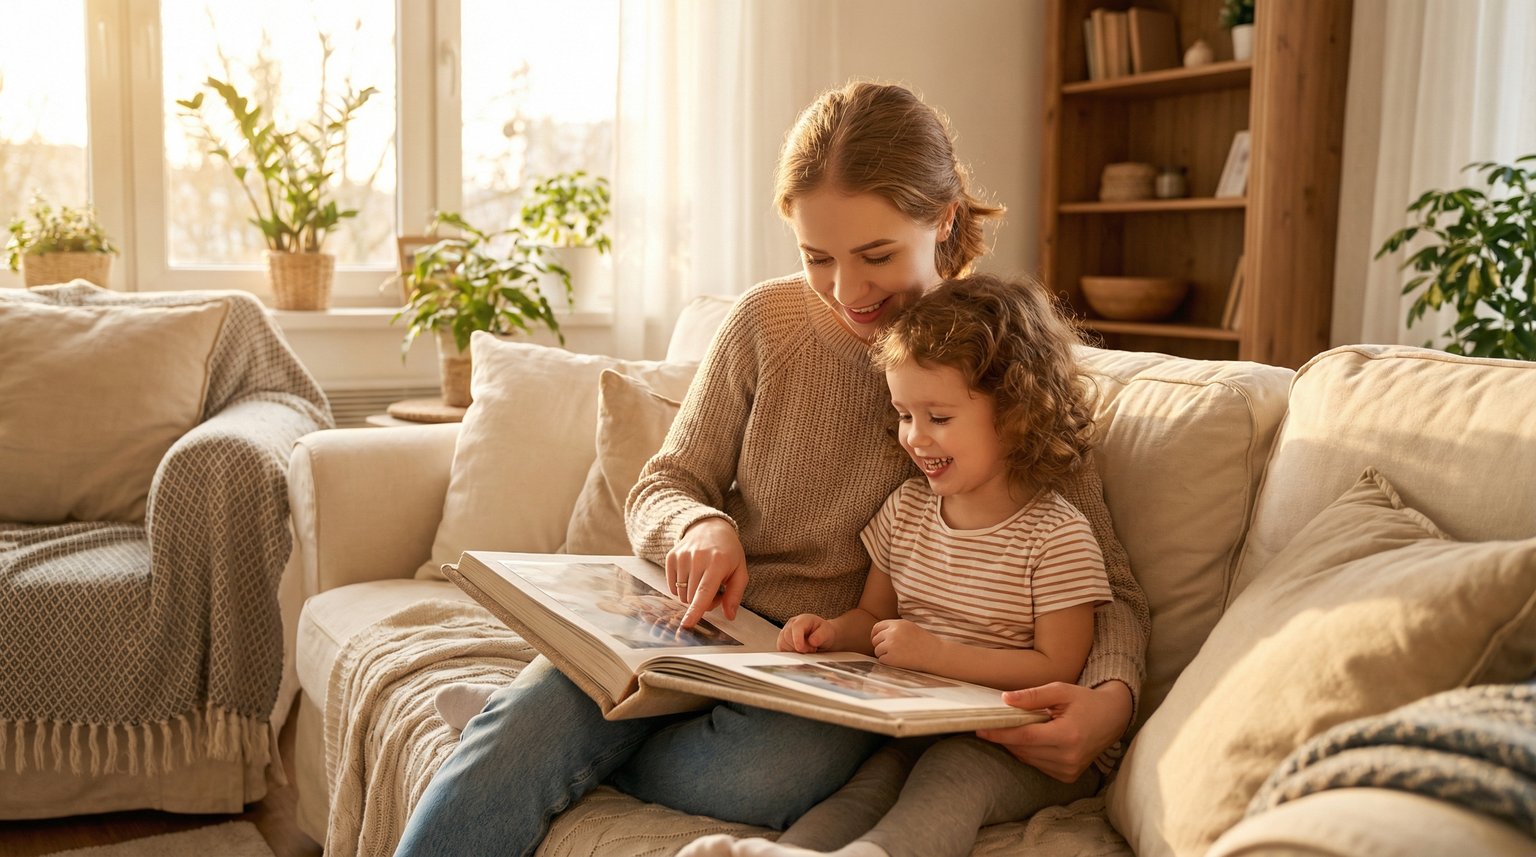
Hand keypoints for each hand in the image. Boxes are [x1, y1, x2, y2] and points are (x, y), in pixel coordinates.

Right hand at [667, 517, 748, 627]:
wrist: (709, 527)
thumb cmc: (728, 553)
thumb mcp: (740, 571)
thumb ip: (735, 595)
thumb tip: (729, 616)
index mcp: (717, 563)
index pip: (704, 592)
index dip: (696, 610)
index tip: (687, 623)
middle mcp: (697, 558)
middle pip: (692, 597)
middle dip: (703, 602)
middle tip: (714, 589)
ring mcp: (682, 557)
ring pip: (682, 594)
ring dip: (692, 596)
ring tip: (703, 581)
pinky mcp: (671, 557)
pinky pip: (672, 586)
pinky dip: (682, 588)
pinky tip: (692, 576)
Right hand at [779, 614, 836, 652]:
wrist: (822, 636)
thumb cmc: (824, 632)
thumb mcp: (827, 632)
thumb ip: (820, 636)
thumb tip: (811, 641)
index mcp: (803, 619)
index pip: (796, 627)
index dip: (797, 639)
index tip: (801, 649)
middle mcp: (792, 624)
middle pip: (787, 636)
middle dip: (799, 647)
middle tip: (811, 649)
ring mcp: (786, 631)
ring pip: (782, 643)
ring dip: (794, 651)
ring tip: (807, 649)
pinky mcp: (783, 640)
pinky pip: (781, 648)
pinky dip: (789, 653)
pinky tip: (799, 651)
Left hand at [870, 619, 943, 670]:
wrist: (935, 654)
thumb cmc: (924, 642)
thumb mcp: (909, 627)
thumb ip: (894, 628)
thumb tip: (878, 633)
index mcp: (897, 624)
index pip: (877, 627)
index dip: (875, 635)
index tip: (877, 640)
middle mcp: (892, 633)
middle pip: (875, 639)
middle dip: (880, 645)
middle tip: (890, 650)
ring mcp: (891, 645)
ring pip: (877, 650)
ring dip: (884, 654)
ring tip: (897, 655)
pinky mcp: (891, 658)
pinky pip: (881, 660)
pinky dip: (888, 662)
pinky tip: (899, 660)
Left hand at [974, 680, 1132, 782]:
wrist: (1113, 719)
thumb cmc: (1085, 701)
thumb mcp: (1061, 691)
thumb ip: (1033, 695)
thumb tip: (1005, 700)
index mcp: (1067, 735)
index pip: (1025, 737)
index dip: (1000, 733)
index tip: (980, 728)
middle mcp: (1068, 757)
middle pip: (1024, 749)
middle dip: (1005, 737)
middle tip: (991, 724)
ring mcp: (1069, 770)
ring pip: (1028, 759)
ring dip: (1017, 745)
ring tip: (1015, 728)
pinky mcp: (1068, 776)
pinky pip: (1038, 765)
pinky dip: (1029, 753)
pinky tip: (1033, 739)